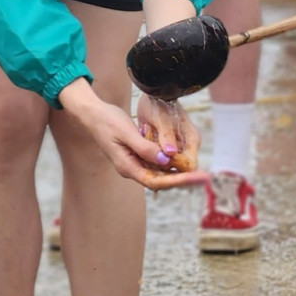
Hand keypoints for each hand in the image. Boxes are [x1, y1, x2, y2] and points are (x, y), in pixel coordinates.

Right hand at [59, 79, 197, 190]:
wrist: (92, 114)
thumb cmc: (107, 121)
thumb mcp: (127, 132)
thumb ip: (145, 148)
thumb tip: (165, 160)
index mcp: (127, 166)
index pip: (156, 182)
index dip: (177, 182)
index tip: (195, 178)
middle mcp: (130, 168)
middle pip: (160, 181)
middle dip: (181, 179)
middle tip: (202, 176)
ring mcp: (133, 162)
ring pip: (158, 173)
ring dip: (176, 173)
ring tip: (196, 171)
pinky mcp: (135, 155)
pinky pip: (154, 163)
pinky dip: (168, 163)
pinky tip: (181, 159)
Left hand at [135, 93, 201, 174]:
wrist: (156, 91)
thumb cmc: (160, 104)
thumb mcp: (162, 120)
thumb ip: (166, 138)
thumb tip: (170, 155)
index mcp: (192, 140)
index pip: (189, 167)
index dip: (175, 173)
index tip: (156, 169)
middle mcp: (188, 145)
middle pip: (178, 168)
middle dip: (163, 167)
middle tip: (145, 161)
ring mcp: (180, 145)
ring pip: (169, 163)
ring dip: (156, 161)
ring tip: (142, 151)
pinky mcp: (170, 144)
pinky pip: (162, 157)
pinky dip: (152, 155)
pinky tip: (142, 149)